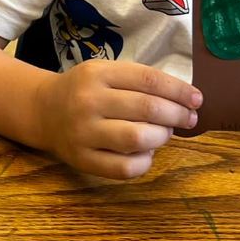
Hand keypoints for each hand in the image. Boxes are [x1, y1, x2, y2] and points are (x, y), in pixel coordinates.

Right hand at [33, 59, 199, 178]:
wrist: (42, 110)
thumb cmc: (83, 89)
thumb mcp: (104, 72)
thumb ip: (138, 81)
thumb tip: (184, 100)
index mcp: (97, 74)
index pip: (148, 80)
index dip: (178, 90)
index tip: (197, 99)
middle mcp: (89, 101)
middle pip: (147, 108)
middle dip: (177, 114)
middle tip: (189, 118)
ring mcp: (84, 133)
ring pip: (138, 138)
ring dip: (162, 137)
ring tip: (164, 133)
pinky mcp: (82, 160)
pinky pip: (124, 168)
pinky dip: (145, 162)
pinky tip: (148, 153)